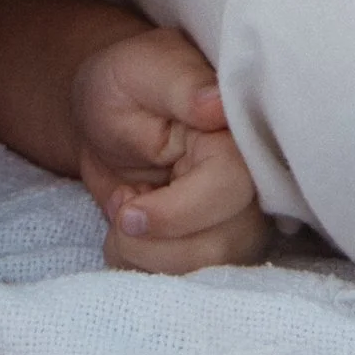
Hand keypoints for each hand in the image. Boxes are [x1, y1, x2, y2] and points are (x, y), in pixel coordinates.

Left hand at [71, 24, 268, 276]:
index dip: (176, 213)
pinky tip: (129, 241)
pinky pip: (193, 283)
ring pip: (210, 270)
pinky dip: (148, 273)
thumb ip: (179, 86)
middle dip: (156, 245)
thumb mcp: (137, 71)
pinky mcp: (216, 242)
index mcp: (236, 129)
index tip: (126, 211)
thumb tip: (218, 105)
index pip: (232, 187)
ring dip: (149, 262)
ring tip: (122, 223)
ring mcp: (236, 215)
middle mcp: (250, 177)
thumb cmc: (121, 85)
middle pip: (224, 242)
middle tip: (121, 212)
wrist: (104, 116)